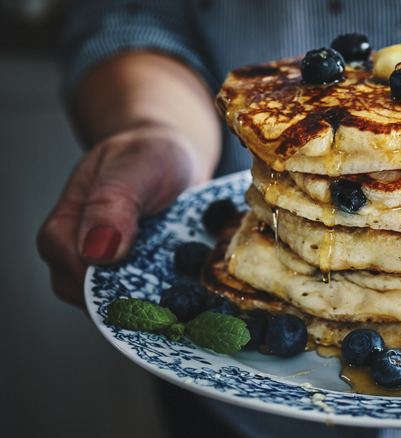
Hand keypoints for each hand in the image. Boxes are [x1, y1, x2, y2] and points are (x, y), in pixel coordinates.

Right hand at [37, 125, 198, 307]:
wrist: (174, 158)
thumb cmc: (147, 154)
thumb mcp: (132, 168)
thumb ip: (113, 203)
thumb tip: (97, 251)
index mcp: (66, 229)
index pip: (74, 274)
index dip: (109, 287)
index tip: (150, 288)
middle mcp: (82, 257)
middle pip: (98, 301)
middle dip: (139, 304)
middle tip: (181, 302)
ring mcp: (112, 271)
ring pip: (126, 307)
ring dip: (159, 306)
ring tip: (193, 297)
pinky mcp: (140, 278)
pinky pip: (151, 301)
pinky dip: (174, 300)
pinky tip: (198, 294)